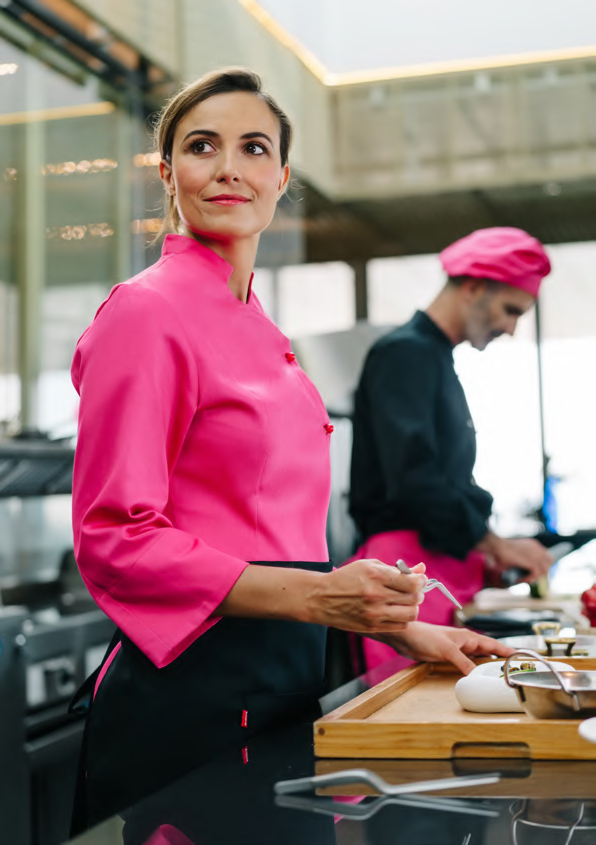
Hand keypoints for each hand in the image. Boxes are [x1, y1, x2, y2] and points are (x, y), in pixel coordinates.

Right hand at [309, 560, 426, 633]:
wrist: (322, 598)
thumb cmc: (346, 578)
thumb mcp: (370, 566)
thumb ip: (397, 569)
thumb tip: (422, 569)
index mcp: (376, 576)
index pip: (413, 583)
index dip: (420, 581)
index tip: (418, 579)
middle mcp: (376, 596)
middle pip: (415, 599)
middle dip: (418, 593)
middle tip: (412, 590)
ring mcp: (374, 614)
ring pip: (411, 614)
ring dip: (412, 607)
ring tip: (404, 601)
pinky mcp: (372, 627)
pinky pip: (401, 625)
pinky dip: (403, 618)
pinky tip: (395, 611)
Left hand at [377, 621, 515, 674]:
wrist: (406, 637)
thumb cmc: (425, 636)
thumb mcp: (447, 650)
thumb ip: (463, 662)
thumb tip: (476, 676)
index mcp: (469, 638)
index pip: (494, 645)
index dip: (509, 652)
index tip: (524, 659)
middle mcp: (466, 644)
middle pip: (489, 654)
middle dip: (501, 663)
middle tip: (516, 674)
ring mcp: (458, 651)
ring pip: (479, 661)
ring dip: (488, 668)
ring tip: (500, 680)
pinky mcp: (449, 658)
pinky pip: (467, 666)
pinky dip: (474, 672)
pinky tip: (477, 680)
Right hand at [477, 532, 552, 581]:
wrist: (497, 545)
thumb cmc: (501, 548)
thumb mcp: (515, 552)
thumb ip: (523, 558)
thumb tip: (525, 569)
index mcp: (534, 544)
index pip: (546, 556)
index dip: (543, 564)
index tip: (537, 571)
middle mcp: (538, 549)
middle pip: (549, 563)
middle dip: (542, 571)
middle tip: (532, 578)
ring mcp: (536, 556)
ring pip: (543, 571)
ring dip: (534, 576)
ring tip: (524, 579)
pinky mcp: (532, 563)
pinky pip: (535, 575)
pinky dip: (527, 579)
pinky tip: (519, 579)